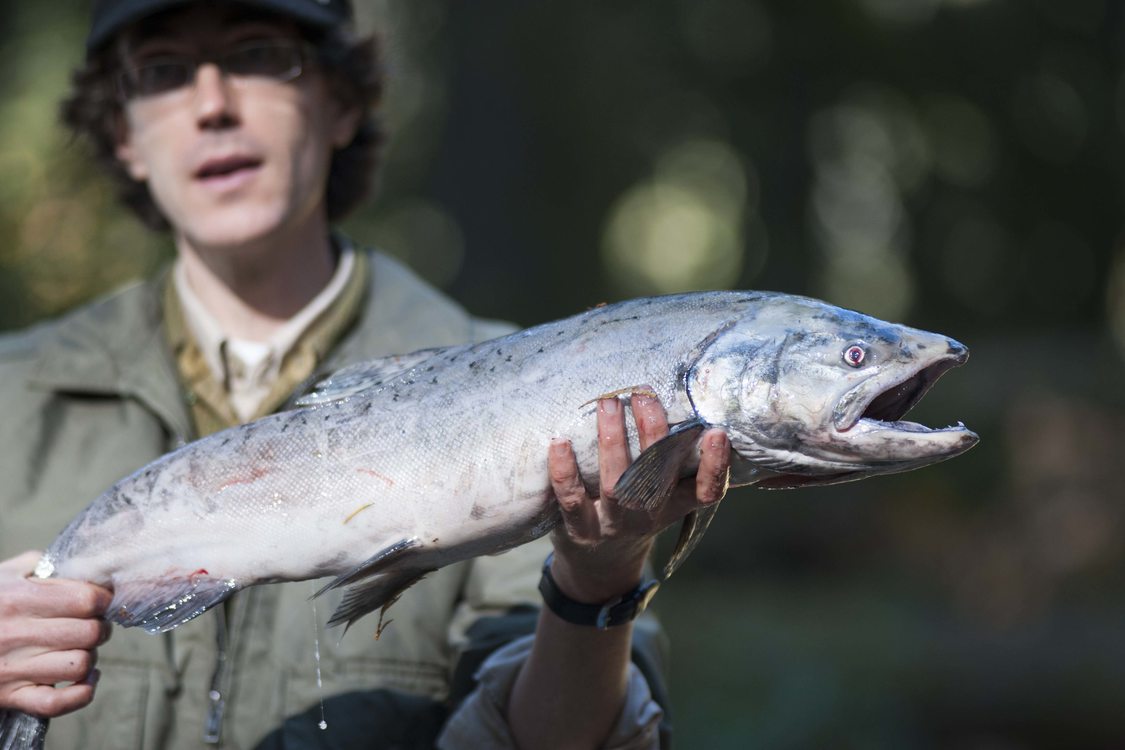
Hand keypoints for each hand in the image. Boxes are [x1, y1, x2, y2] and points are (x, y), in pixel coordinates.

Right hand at [0, 551, 112, 717]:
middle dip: (100, 628)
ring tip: (80, 649)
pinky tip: (86, 678)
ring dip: (89, 657)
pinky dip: (81, 693)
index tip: (100, 601)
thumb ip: (40, 565)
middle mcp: (16, 634)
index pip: (86, 599)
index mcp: (19, 599)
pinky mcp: (10, 696)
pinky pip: (56, 703)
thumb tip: (78, 568)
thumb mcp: (4, 575)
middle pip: (89, 633)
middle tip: (93, 625)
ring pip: (79, 665)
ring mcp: (12, 668)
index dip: (103, 599)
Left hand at [547, 392, 729, 602]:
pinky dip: (564, 471)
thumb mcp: (660, 493)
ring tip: (608, 404)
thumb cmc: (633, 510)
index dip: (715, 466)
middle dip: (653, 432)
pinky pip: (571, 499)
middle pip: (656, 477)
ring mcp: (614, 525)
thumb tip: (668, 398)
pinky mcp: (581, 531)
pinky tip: (559, 441)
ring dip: (612, 441)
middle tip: (644, 394)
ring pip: (616, 485)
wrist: (599, 564)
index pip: (706, 492)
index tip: (717, 432)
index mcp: (675, 505)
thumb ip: (667, 458)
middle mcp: (649, 517)